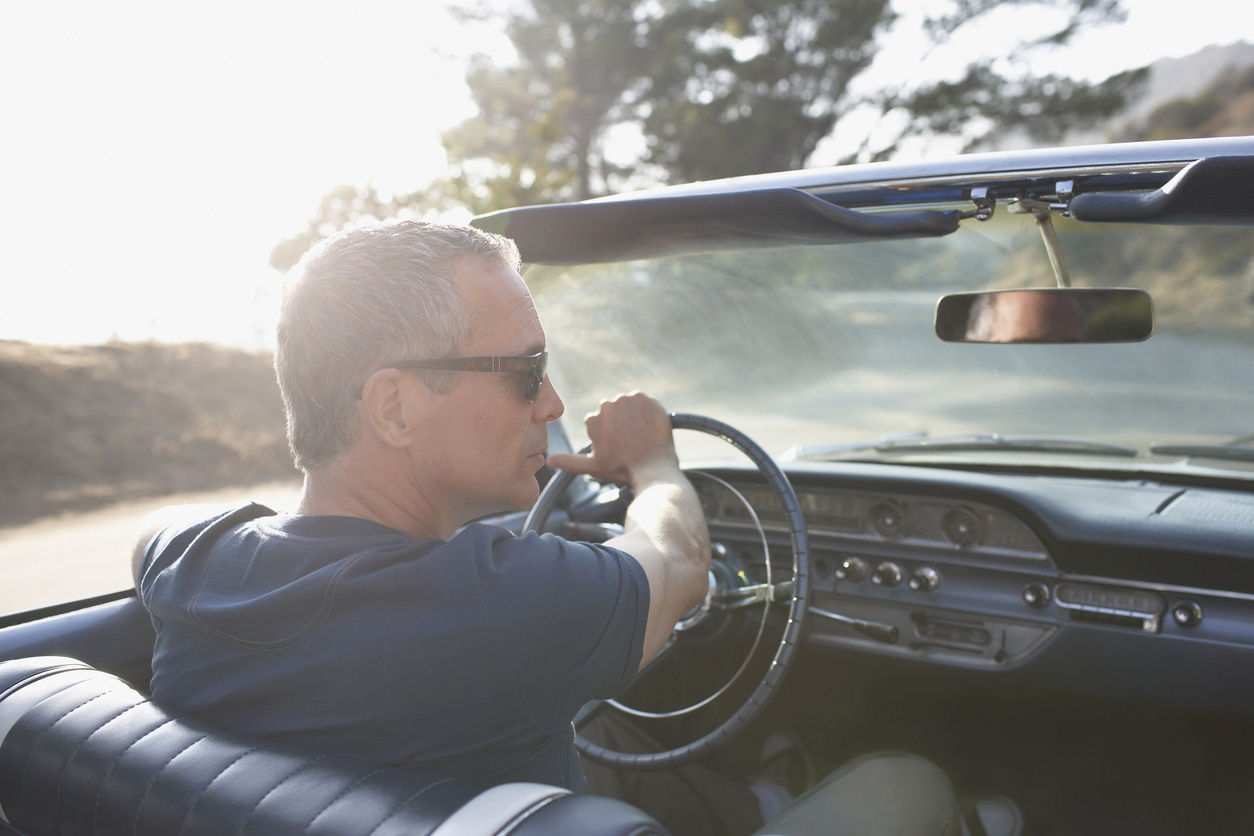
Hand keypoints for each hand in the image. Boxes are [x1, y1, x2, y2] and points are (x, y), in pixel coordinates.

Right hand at [545, 391, 677, 486]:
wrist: (652, 467)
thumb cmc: (622, 468)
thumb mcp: (593, 466)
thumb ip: (569, 462)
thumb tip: (549, 460)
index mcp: (593, 419)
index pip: (601, 422)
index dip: (610, 435)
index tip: (619, 446)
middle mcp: (607, 405)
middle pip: (614, 412)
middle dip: (621, 423)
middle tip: (631, 442)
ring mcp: (627, 400)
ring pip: (629, 406)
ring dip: (634, 417)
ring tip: (640, 436)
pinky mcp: (646, 398)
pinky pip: (645, 402)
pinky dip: (648, 412)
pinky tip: (649, 428)